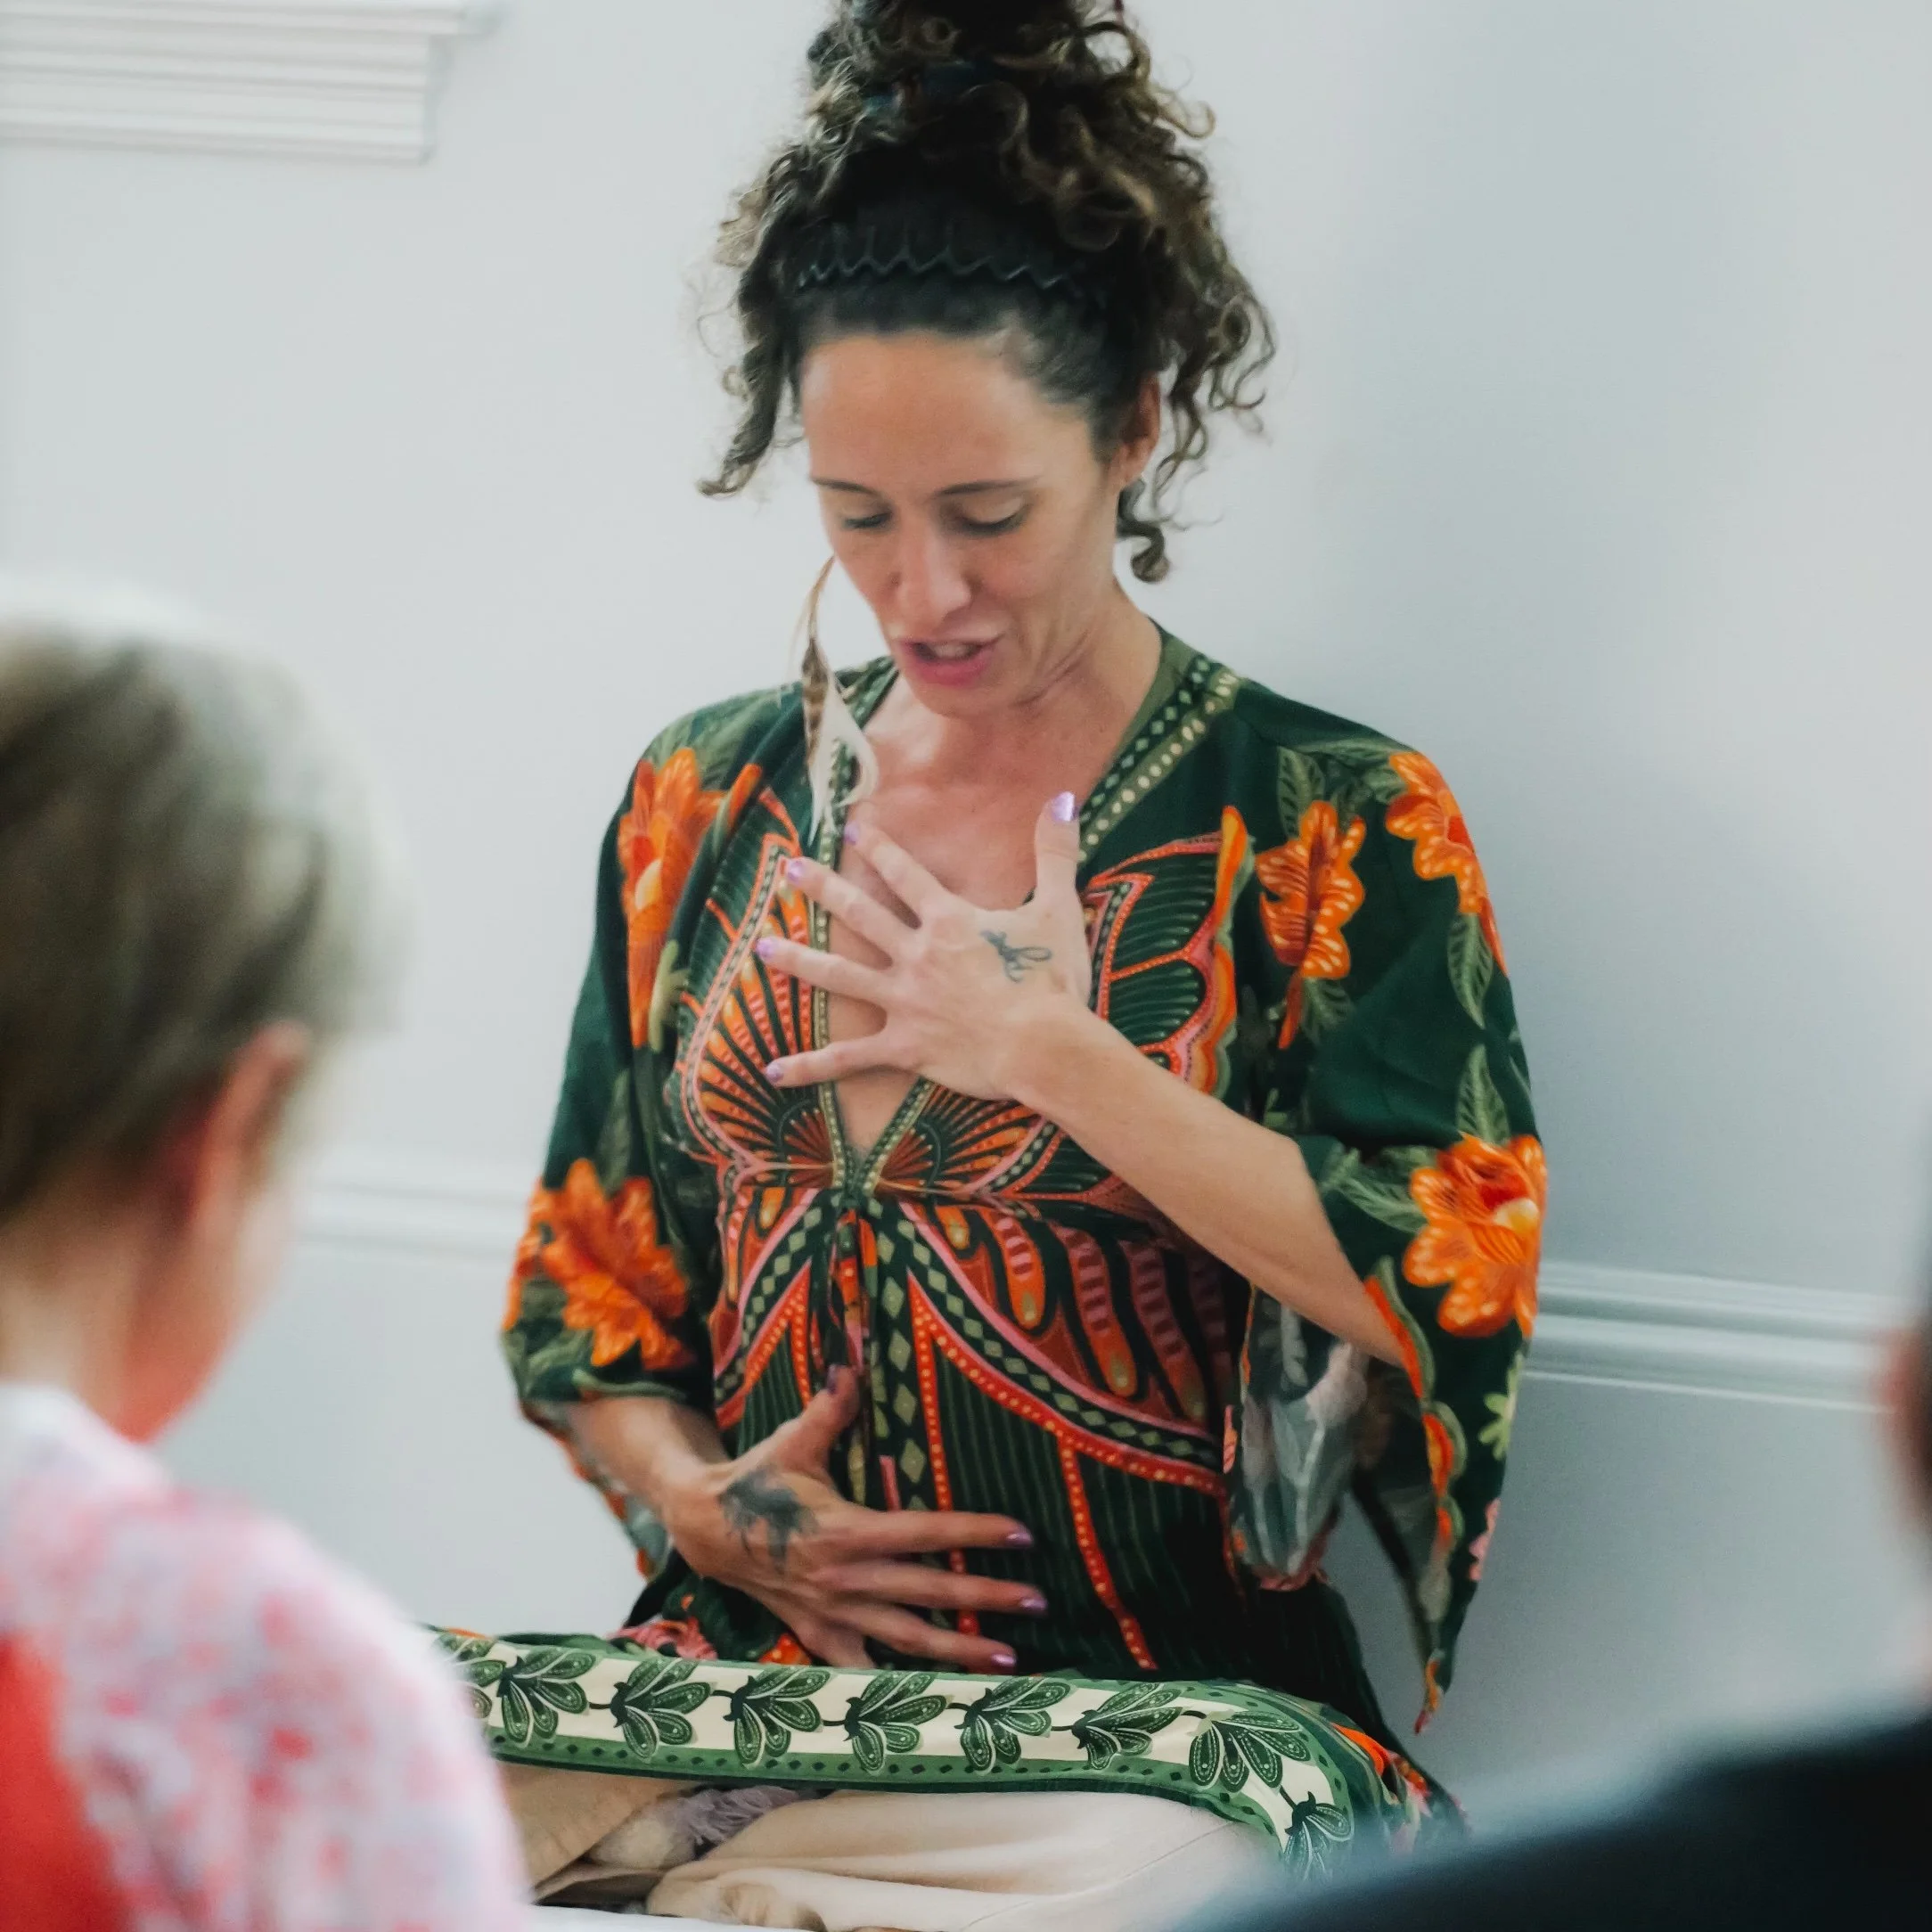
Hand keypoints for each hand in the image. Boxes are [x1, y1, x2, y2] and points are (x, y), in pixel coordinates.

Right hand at [659, 1366, 1044, 1671]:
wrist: (705, 1529)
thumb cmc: (758, 1481)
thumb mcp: (794, 1440)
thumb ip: (832, 1406)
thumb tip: (856, 1361)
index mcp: (846, 1531)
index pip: (926, 1532)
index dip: (976, 1532)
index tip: (1022, 1534)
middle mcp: (845, 1579)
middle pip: (930, 1592)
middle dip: (987, 1597)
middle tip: (1038, 1601)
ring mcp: (833, 1615)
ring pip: (907, 1641)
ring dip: (960, 1652)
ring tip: (1009, 1660)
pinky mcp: (819, 1636)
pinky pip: (864, 1669)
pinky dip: (900, 1686)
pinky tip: (939, 1700)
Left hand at [757, 792, 1091, 1101]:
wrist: (1045, 1046)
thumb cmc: (1053, 980)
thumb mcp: (1058, 910)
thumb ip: (1054, 852)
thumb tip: (1063, 799)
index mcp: (949, 921)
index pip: (906, 874)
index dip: (879, 847)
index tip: (851, 826)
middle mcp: (916, 955)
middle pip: (860, 914)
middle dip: (822, 888)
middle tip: (787, 869)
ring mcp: (904, 1002)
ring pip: (840, 976)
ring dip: (799, 960)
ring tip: (761, 947)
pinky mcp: (904, 1047)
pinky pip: (849, 1058)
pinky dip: (811, 1065)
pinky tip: (772, 1071)